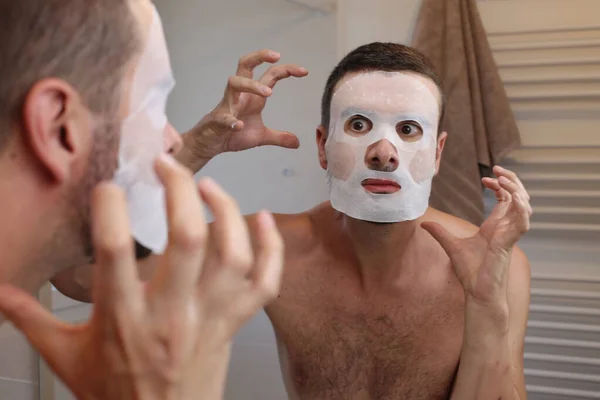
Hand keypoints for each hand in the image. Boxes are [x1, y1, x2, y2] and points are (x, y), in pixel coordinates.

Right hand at [0, 156, 282, 399]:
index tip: (108, 188)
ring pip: (233, 255)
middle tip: (166, 165)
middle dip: (180, 190)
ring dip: (226, 211)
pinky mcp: (236, 323)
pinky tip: (264, 219)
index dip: (111, 210)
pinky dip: (272, 248)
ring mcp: (211, 317)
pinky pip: (266, 282)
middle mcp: (172, 314)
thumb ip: (32, 320)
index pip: (114, 254)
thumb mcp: (66, 357)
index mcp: (124, 320)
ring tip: (208, 186)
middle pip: (187, 240)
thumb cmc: (117, 394)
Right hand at [186, 49, 307, 160]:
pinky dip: (231, 120)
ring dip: (251, 85)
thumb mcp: (260, 136)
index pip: (270, 75)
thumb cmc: (232, 134)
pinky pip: (223, 116)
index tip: (304, 71)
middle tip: (277, 56)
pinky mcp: (217, 119)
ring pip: (234, 83)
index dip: (286, 70)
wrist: (210, 144)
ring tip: (268, 93)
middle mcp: (240, 95)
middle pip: (246, 65)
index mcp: (252, 96)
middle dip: (260, 56)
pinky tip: (239, 125)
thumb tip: (297, 143)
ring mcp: (227, 105)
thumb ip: (278, 137)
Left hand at [422, 166, 531, 305]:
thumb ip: (440, 232)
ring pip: (525, 205)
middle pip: (519, 196)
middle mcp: (505, 227)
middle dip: (512, 180)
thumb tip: (424, 223)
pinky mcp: (510, 242)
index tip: (486, 177)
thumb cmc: (470, 272)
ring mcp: (510, 234)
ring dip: (517, 189)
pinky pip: (523, 221)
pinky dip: (520, 207)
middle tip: (498, 169)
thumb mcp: (451, 245)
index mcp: (495, 226)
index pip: (506, 198)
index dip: (500, 185)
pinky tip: (512, 197)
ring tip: (503, 178)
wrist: (477, 292)